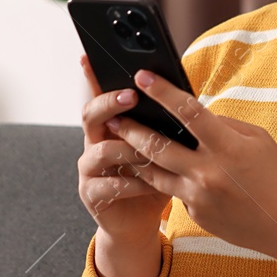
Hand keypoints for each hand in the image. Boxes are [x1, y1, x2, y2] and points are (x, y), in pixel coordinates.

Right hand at [76, 53, 169, 244]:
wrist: (138, 220)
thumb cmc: (155, 176)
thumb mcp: (162, 145)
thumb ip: (163, 123)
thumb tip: (187, 94)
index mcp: (110, 125)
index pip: (99, 94)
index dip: (92, 76)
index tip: (90, 57)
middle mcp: (94, 142)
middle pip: (90, 115)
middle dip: (110, 103)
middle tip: (131, 96)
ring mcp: (89, 169)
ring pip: (100, 151)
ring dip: (127, 149)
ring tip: (149, 150)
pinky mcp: (92, 194)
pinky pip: (108, 185)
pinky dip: (131, 183)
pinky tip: (150, 184)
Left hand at [105, 67, 276, 260]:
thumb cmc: (276, 177)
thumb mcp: (257, 140)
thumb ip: (223, 125)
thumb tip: (193, 113)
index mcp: (227, 146)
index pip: (187, 111)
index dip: (162, 91)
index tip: (142, 76)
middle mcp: (208, 171)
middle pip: (157, 145)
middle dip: (131, 129)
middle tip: (113, 117)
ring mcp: (198, 196)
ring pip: (153, 172)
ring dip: (134, 156)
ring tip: (118, 144)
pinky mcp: (195, 214)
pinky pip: (173, 192)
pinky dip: (166, 180)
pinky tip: (156, 171)